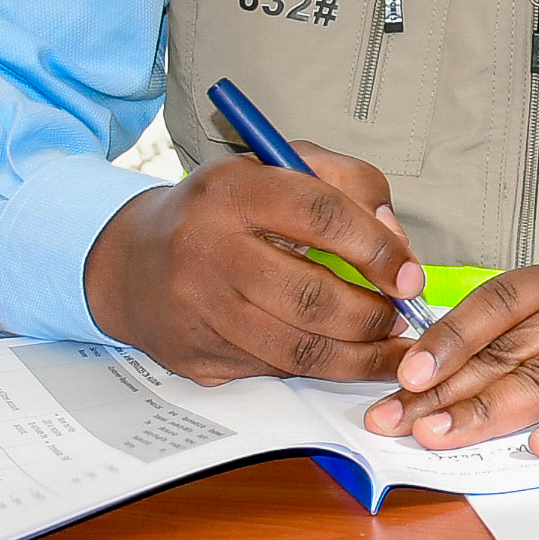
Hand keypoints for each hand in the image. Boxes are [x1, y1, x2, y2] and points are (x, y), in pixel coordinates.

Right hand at [85, 145, 424, 382]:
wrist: (130, 260)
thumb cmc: (223, 209)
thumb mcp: (282, 168)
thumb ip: (350, 184)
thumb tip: (395, 238)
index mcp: (232, 191)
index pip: (321, 215)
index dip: (377, 249)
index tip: (408, 274)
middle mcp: (206, 250)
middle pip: (311, 296)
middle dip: (372, 315)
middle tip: (399, 317)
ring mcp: (198, 309)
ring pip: (297, 349)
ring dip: (357, 356)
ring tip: (385, 345)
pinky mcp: (197, 356)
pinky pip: (273, 371)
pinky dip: (319, 370)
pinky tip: (344, 359)